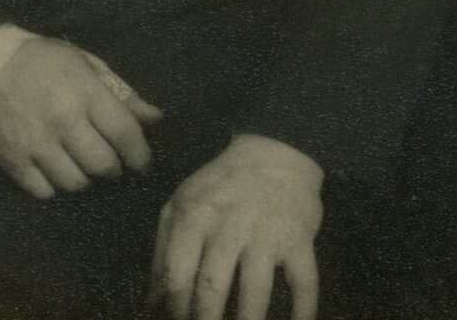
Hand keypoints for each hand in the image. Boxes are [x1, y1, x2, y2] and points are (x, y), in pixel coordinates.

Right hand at [0, 37, 161, 198]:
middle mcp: (62, 122)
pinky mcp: (11, 160)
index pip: (124, 134)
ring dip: (85, 180)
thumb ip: (122, 94)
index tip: (144, 165)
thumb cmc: (44, 62)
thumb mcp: (88, 65)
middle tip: (113, 165)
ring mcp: (35, 143)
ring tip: (84, 168)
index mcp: (86, 94)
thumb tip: (155, 119)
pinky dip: (54, 187)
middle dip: (114, 170)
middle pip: (102, 165)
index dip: (140, 155)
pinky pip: (42, 191)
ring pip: (74, 182)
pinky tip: (56, 173)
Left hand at [151, 134, 322, 319]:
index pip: (177, 278)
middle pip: (211, 290)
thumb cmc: (220, 186)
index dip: (174, 309)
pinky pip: (304, 279)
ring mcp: (268, 233)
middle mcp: (230, 227)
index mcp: (194, 219)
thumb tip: (152, 305)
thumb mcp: (180, 206)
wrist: (276, 153)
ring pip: (255, 291)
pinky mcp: (300, 238)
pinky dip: (304, 308)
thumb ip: (161, 254)